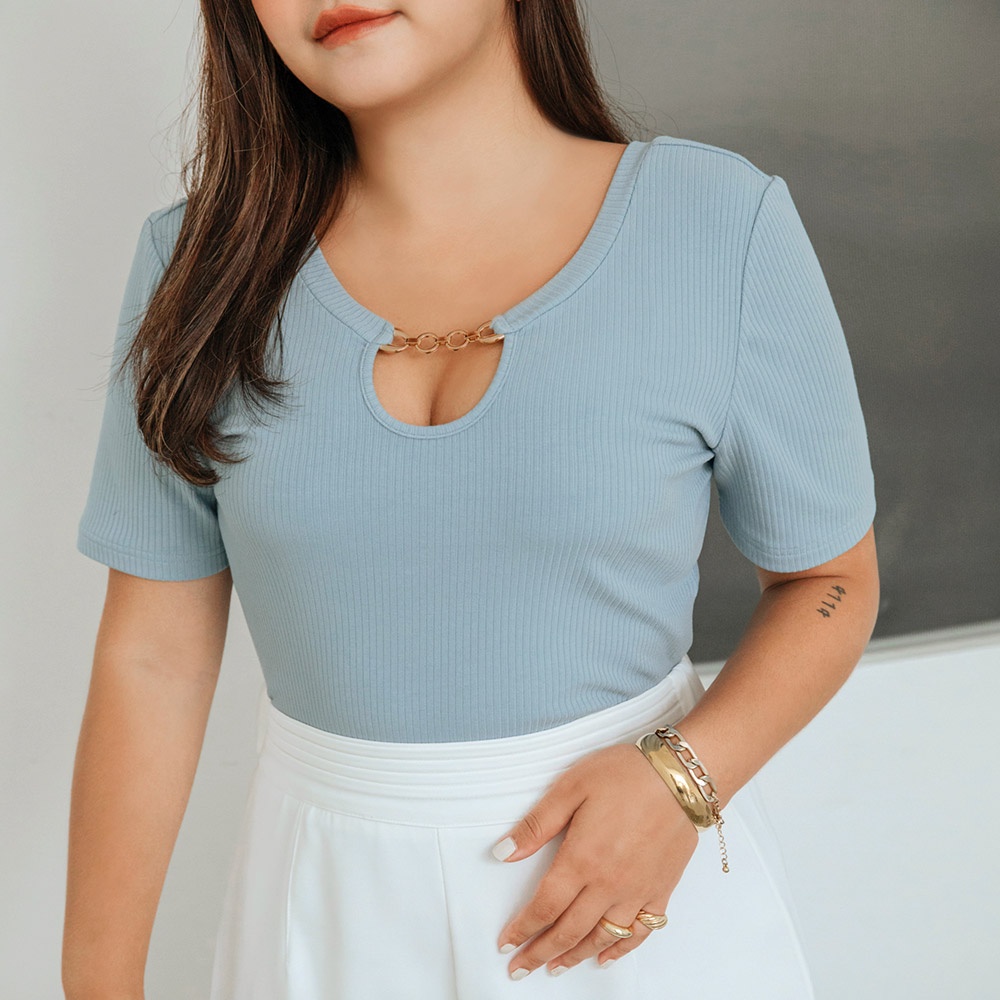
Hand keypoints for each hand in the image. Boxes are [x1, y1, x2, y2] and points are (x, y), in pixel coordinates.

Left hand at [492, 741, 699, 978]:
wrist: (681, 776)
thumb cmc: (626, 774)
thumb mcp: (571, 787)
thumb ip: (536, 824)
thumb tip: (503, 852)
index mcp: (581, 859)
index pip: (544, 907)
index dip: (522, 929)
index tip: (506, 943)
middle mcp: (608, 884)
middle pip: (568, 931)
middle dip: (540, 952)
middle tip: (521, 967)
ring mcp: (637, 891)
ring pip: (602, 938)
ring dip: (575, 956)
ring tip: (555, 967)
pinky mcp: (661, 889)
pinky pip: (641, 932)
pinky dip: (621, 950)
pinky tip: (605, 957)